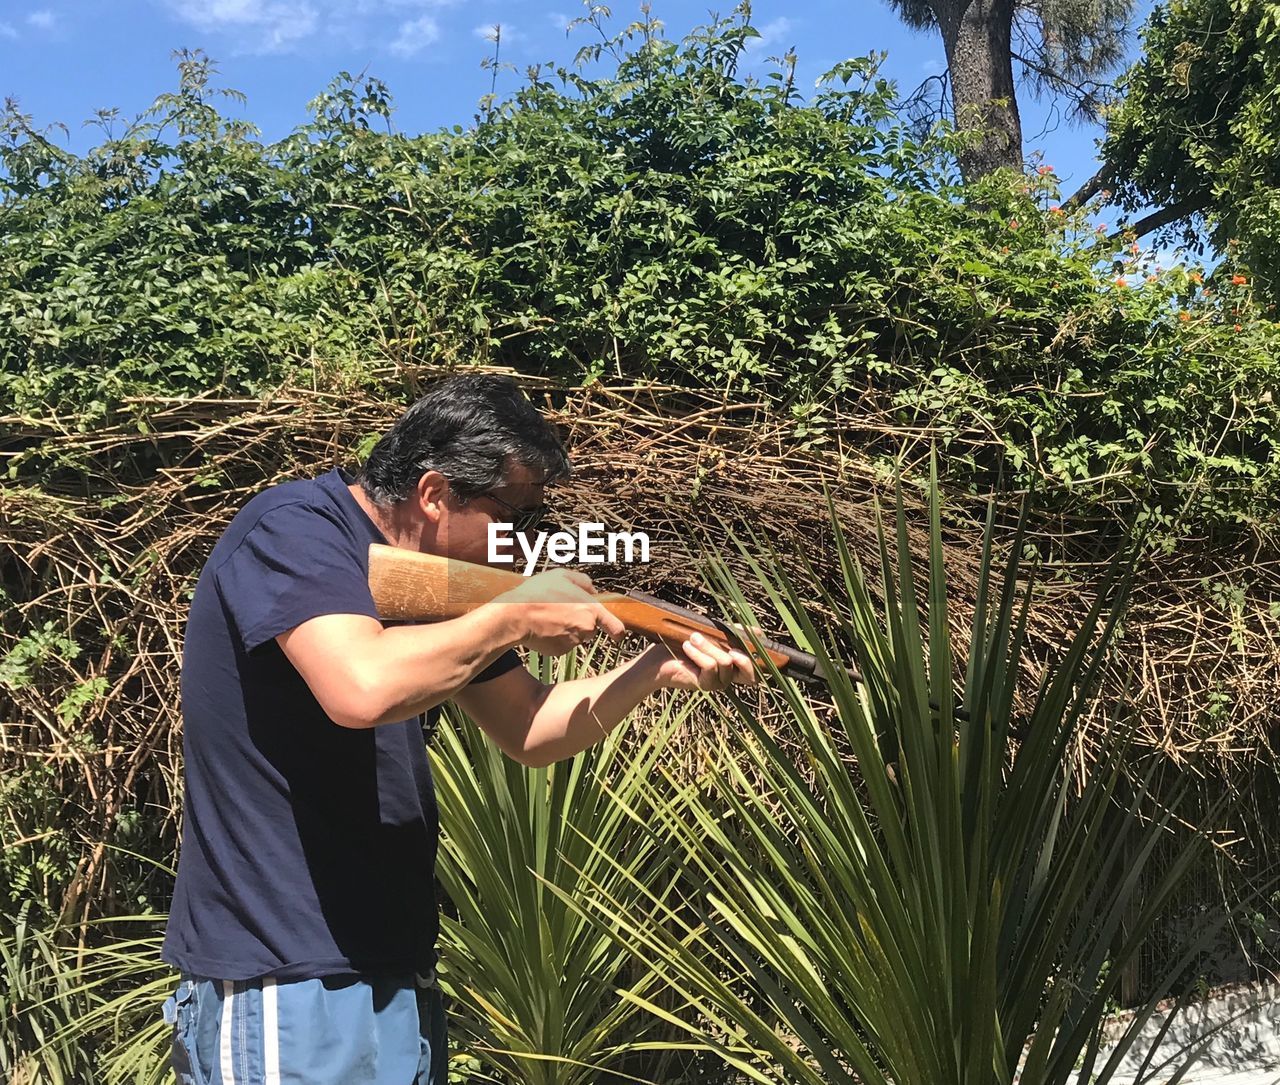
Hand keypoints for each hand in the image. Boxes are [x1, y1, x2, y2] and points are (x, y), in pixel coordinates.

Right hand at [493, 568, 625, 656]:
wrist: (515, 615)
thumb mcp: (561, 576)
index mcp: (591, 610)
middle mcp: (586, 629)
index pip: (616, 627)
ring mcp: (573, 642)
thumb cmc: (538, 593)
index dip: (618, 631)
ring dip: (565, 629)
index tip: (619, 635)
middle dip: (579, 622)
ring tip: (548, 617)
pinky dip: (554, 638)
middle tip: (560, 611)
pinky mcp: (559, 651)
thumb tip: (593, 590)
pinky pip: (561, 644)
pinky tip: (542, 628)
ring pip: (574, 636)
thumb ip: (582, 581)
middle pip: (589, 628)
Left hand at [649, 632, 757, 690]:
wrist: (658, 659)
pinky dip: (699, 652)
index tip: (755, 633)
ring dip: (709, 645)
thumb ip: (733, 634)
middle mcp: (729, 677)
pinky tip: (687, 646)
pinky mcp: (706, 685)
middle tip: (727, 642)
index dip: (759, 651)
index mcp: (733, 666)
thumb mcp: (712, 635)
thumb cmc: (685, 644)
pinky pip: (711, 665)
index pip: (757, 666)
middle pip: (749, 669)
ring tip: (692, 637)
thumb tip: (757, 632)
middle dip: (741, 652)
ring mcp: (718, 683)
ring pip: (726, 661)